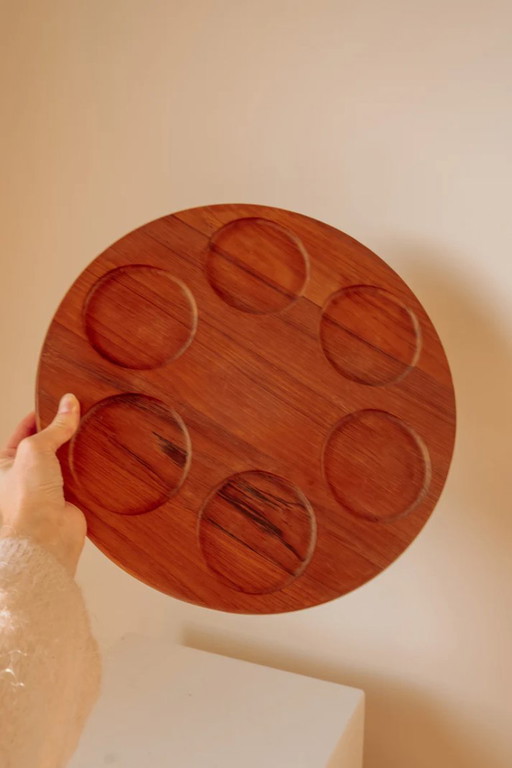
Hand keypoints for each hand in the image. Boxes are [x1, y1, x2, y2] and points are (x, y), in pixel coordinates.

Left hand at [0, 394, 85, 575]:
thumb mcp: (35, 450)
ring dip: (77, 452)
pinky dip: (90, 471)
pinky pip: (81, 479)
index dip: (42, 414)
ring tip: (92, 434)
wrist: (45, 539)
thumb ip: (55, 427)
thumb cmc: (26, 501)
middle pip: (47, 445)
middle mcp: (25, 477)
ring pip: (65, 462)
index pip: (24, 429)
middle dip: (62, 432)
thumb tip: (69, 403)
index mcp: (5, 463)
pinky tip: (100, 459)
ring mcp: (47, 489)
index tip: (61, 401)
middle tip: (80, 415)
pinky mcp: (69, 501)